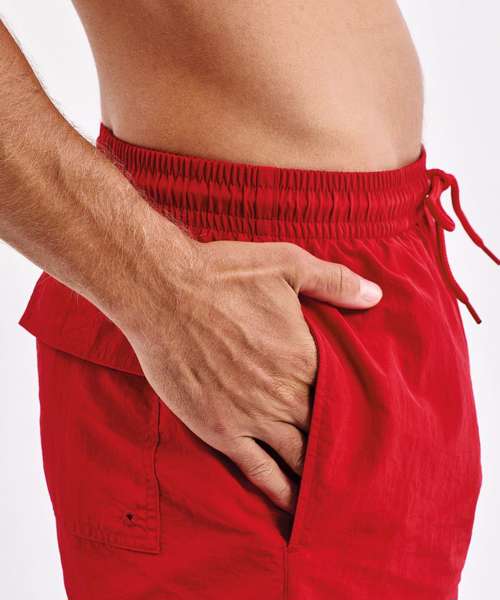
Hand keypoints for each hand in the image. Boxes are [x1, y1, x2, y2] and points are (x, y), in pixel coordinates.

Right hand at [121, 237, 381, 512]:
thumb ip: (335, 282)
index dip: (358, 412)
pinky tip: (293, 505)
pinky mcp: (222, 430)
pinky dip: (279, 490)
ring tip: (336, 494)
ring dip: (317, 475)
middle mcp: (286, 394)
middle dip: (343, 449)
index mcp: (306, 357)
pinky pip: (258, 470)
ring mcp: (254, 416)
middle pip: (326, 432)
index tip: (372, 424)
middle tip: (362, 467)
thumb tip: (376, 295)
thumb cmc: (224, 274)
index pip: (344, 396)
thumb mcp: (287, 264)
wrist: (164, 291)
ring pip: (299, 457)